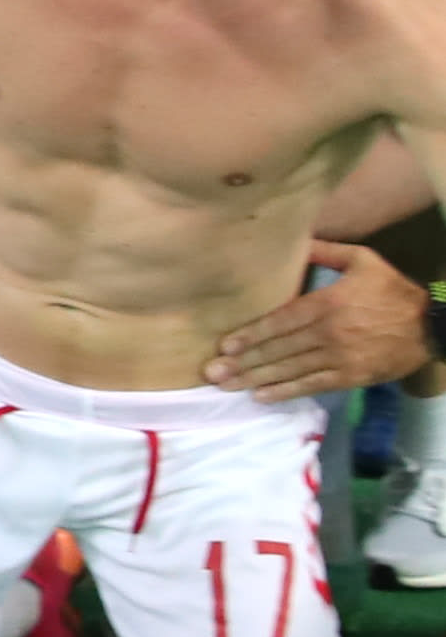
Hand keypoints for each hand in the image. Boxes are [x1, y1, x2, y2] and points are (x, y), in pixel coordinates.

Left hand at [205, 241, 439, 400]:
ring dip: (257, 379)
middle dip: (244, 362)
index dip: (252, 335)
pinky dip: (287, 391)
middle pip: (280, 349)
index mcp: (327, 304)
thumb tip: (295, 240)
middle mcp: (329, 333)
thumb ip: (326, 250)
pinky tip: (262, 396)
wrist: (431, 326)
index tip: (225, 345)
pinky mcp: (351, 376)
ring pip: (292, 370)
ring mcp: (340, 358)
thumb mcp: (363, 260)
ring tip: (227, 386)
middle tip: (212, 373)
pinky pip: (313, 385)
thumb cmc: (392, 291)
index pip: (281, 321)